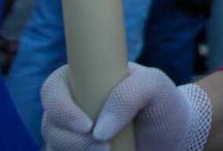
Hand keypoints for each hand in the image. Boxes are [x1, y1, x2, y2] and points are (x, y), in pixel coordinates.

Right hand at [42, 62, 207, 149]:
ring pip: (54, 146)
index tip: (88, 126)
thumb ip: (130, 94)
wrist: (171, 135)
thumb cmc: (162, 102)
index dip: (61, 108)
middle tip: (104, 147)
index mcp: (82, 79)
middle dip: (72, 140)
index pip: (53, 89)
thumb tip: (99, 130)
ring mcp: (70, 133)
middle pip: (51, 124)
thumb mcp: (155, 86)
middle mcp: (71, 106)